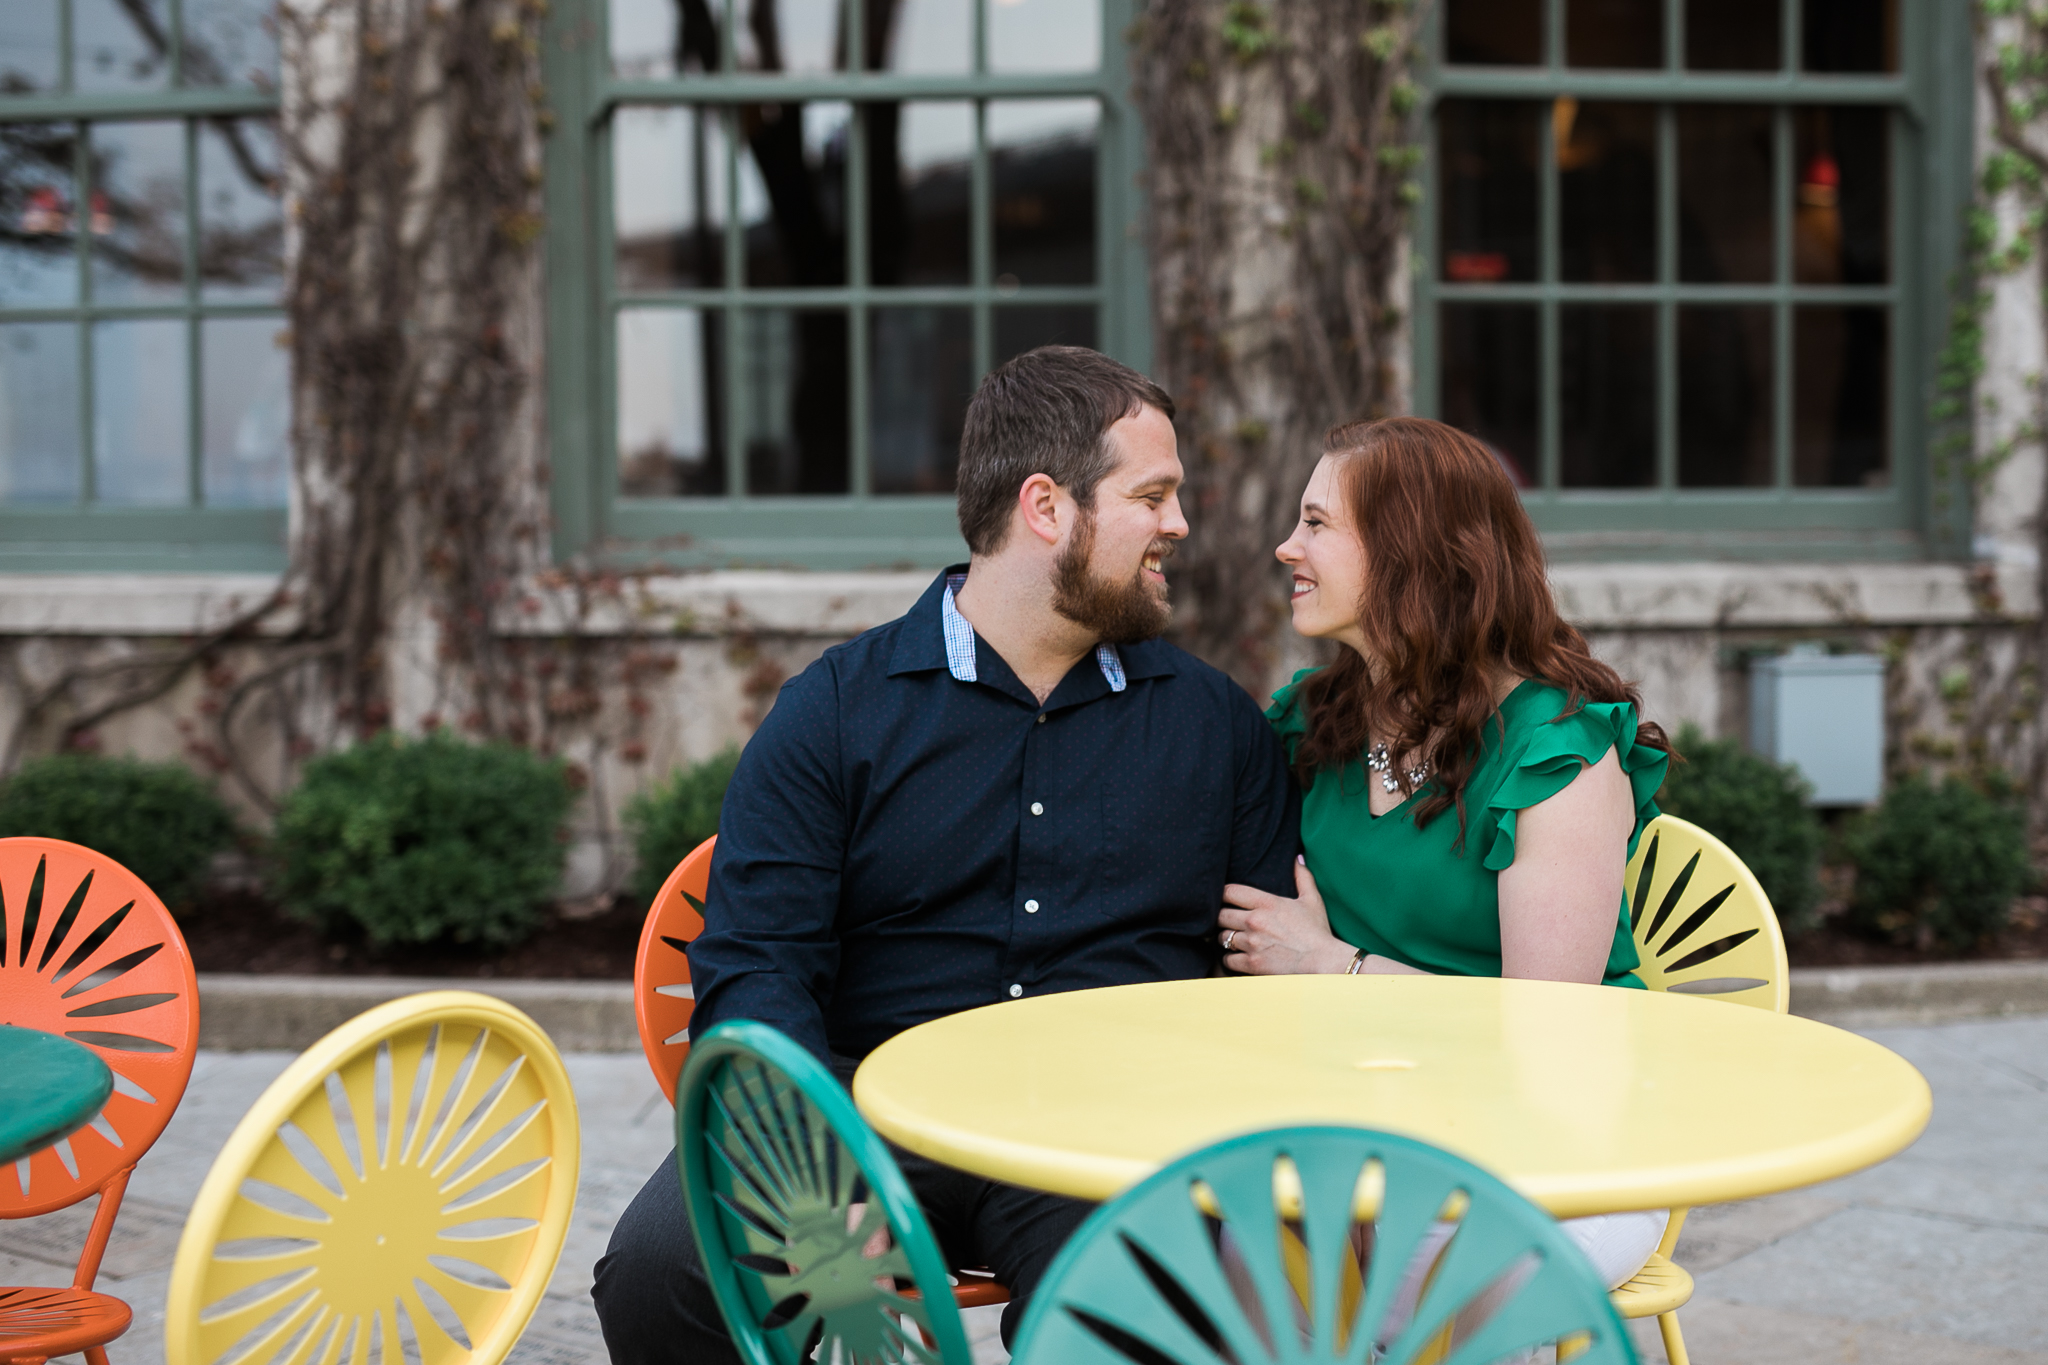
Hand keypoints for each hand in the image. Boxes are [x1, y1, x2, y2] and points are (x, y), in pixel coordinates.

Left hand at [1217, 858, 1358, 974]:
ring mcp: (1252, 943)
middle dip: (1222, 918)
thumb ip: (1302, 877)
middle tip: (1227, 921)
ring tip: (1234, 939)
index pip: (1229, 891)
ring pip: (1222, 938)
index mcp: (1266, 903)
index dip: (1223, 894)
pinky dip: (1231, 958)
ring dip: (1226, 938)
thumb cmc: (1317, 932)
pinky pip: (1228, 959)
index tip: (1224, 898)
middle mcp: (1254, 921)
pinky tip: (1239, 956)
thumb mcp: (1312, 900)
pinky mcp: (1252, 964)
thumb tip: (1297, 859)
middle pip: (1219, 915)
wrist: (1323, 962)